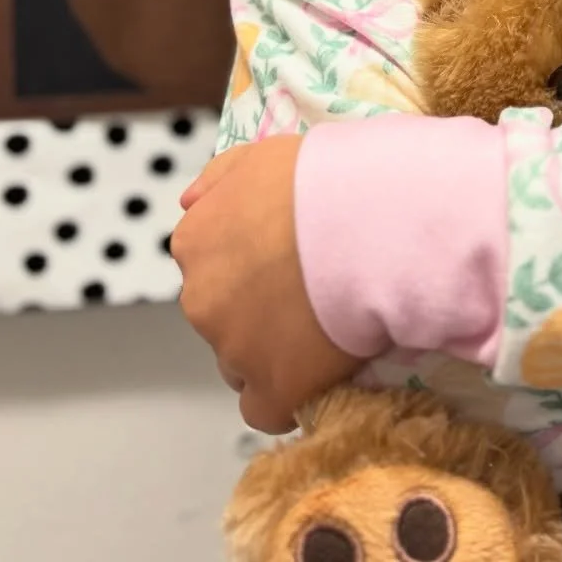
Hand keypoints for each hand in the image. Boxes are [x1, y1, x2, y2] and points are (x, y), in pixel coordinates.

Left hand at [171, 137, 363, 432]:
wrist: (373, 219)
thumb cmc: (326, 178)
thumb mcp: (265, 153)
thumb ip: (220, 176)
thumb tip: (188, 202)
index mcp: (197, 239)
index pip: (207, 265)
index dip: (251, 265)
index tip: (288, 260)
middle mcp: (202, 297)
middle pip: (222, 316)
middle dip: (257, 309)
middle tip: (311, 290)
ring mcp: (234, 348)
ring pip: (241, 361)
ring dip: (271, 350)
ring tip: (324, 326)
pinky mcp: (275, 387)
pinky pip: (266, 408)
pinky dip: (288, 395)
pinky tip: (318, 373)